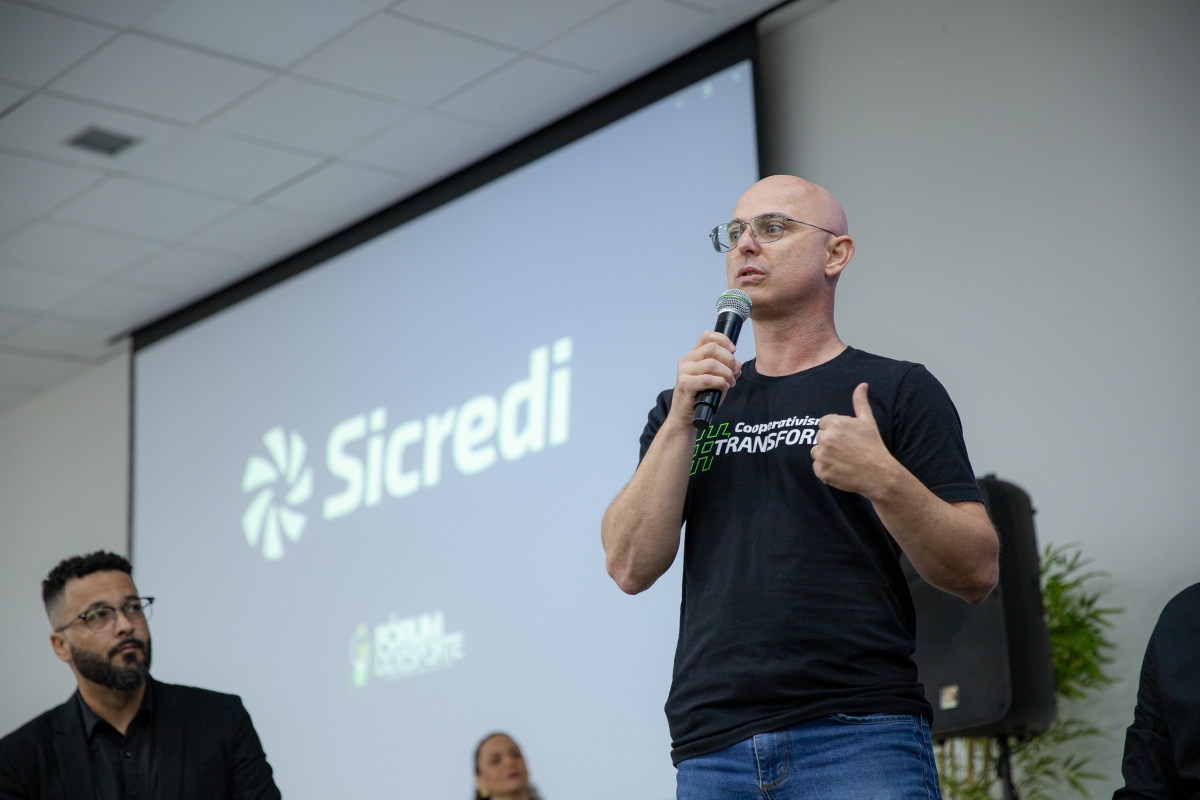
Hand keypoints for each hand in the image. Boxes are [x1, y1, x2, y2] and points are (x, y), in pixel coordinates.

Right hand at [668, 331, 741, 426]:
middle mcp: (687, 361)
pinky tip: (724, 387)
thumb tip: (738, 364)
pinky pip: (708, 379)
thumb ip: (727, 370)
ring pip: (712, 364)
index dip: (723, 340)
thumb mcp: (716, 381)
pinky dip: (720, 382)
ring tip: (730, 382)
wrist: (685, 418)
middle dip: (729, 359)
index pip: (707, 336)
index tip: (734, 350)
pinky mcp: (685, 384)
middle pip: (712, 348)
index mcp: (693, 356)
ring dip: (727, 373)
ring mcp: (684, 372)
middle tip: (734, 371)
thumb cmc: (700, 398)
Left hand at [811, 383, 897, 497]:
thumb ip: (860, 402)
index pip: (824, 423)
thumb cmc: (874, 446)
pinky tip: (839, 469)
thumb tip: (862, 385)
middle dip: (830, 442)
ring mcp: (822, 456)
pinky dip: (825, 470)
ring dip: (826, 456)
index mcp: (835, 423)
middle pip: (820, 437)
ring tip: (843, 460)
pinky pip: (817, 468)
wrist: (879, 473)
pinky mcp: (822, 471)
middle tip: (847, 450)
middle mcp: (826, 438)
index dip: (835, 430)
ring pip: (817, 452)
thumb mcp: (868, 421)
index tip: (846, 438)